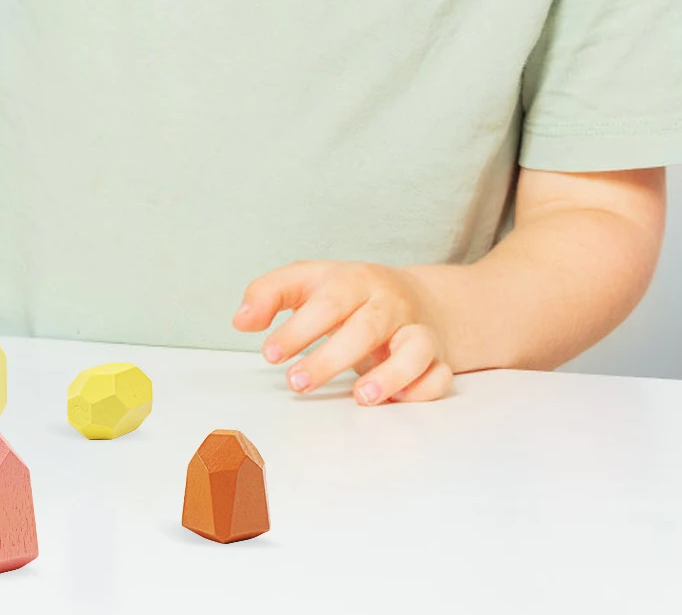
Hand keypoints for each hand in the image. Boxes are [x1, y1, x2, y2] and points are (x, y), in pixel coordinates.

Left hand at [233, 260, 454, 404]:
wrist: (413, 295)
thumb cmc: (348, 292)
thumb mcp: (308, 281)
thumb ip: (270, 293)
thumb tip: (241, 320)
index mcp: (355, 280)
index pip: (328, 301)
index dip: (299, 328)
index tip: (270, 353)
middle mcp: (389, 304)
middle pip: (365, 328)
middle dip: (330, 358)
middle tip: (296, 383)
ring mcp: (417, 330)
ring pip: (415, 349)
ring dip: (390, 375)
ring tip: (359, 397)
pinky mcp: (437, 358)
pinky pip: (440, 377)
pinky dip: (424, 390)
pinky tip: (397, 401)